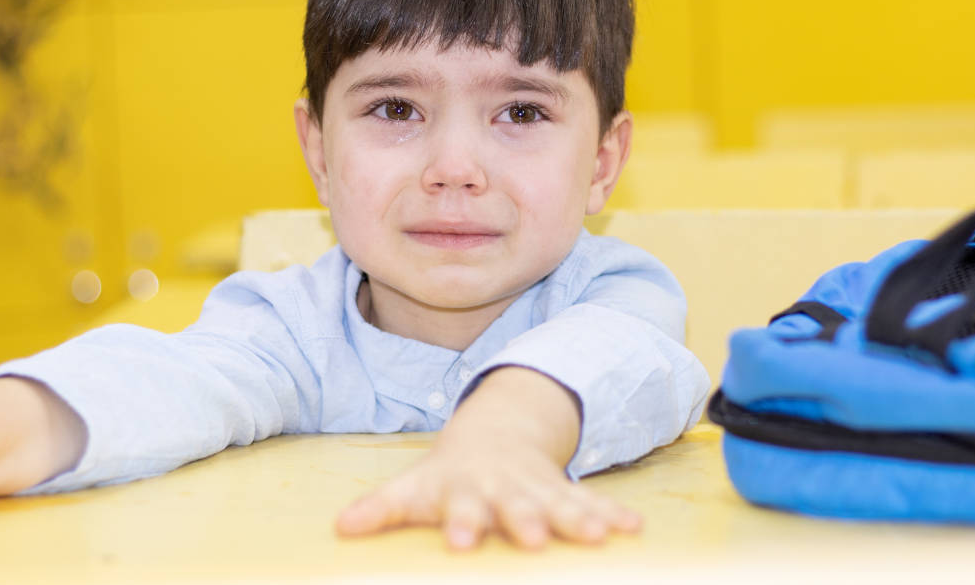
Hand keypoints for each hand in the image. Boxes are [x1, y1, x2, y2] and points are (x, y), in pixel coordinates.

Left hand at [334, 366, 641, 549]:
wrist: (497, 433)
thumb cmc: (450, 473)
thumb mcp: (415, 487)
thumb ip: (382, 507)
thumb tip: (341, 526)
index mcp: (468, 489)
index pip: (462, 508)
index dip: (461, 523)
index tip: (458, 541)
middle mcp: (506, 488)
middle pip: (517, 506)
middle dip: (526, 521)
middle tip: (533, 539)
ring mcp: (539, 488)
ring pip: (561, 503)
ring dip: (579, 518)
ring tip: (597, 536)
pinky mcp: (566, 492)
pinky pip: (593, 502)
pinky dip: (613, 514)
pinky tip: (633, 529)